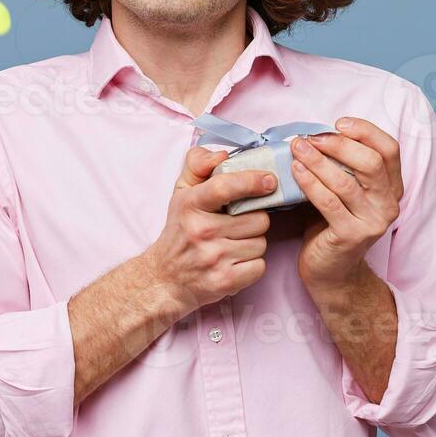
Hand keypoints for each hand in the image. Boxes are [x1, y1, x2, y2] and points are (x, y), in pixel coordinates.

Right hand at [143, 146, 276, 315]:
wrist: (165, 279)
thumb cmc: (180, 231)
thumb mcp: (182, 193)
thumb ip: (198, 165)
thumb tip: (222, 155)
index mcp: (190, 204)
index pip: (225, 187)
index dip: (252, 181)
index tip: (270, 181)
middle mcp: (201, 231)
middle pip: (257, 219)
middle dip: (254, 220)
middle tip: (236, 225)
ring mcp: (213, 258)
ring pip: (261, 243)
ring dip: (252, 243)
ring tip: (232, 244)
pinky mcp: (224, 281)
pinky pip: (259, 266)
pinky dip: (252, 265)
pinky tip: (235, 262)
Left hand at [289, 117, 402, 290]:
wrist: (332, 272)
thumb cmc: (333, 225)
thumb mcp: (346, 191)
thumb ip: (344, 166)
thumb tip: (317, 133)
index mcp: (392, 188)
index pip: (389, 149)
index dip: (366, 131)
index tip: (338, 123)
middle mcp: (389, 204)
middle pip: (371, 162)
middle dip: (338, 144)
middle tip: (311, 137)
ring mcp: (373, 221)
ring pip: (347, 181)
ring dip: (318, 161)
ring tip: (297, 148)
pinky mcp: (352, 236)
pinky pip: (329, 202)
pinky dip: (310, 183)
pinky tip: (295, 170)